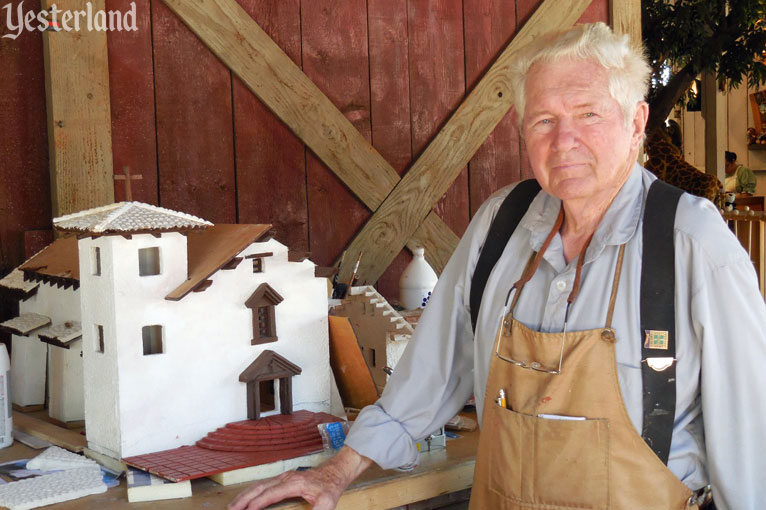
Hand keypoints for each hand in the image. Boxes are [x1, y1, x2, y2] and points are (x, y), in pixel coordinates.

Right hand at [228, 446, 371, 509]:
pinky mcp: (285, 478)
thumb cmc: (330, 487)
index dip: (256, 503)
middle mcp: (286, 478)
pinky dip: (253, 491)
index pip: (270, 494)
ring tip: (233, 505)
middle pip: (260, 487)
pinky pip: (264, 484)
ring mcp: (284, 477)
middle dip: (244, 499)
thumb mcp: (326, 503)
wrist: (335, 471)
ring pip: (260, 485)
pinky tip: (247, 498)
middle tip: (231, 509)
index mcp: (293, 483)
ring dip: (245, 495)